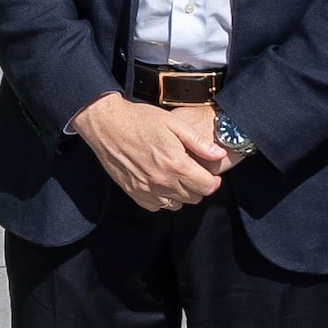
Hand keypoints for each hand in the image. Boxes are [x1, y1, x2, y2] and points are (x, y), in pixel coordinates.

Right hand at [69, 94, 233, 215]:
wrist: (106, 125)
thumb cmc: (141, 120)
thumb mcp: (174, 124)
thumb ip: (199, 142)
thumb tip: (220, 155)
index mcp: (177, 165)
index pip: (207, 187)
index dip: (213, 181)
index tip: (210, 173)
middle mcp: (163, 182)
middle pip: (194, 198)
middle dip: (199, 186)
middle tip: (193, 172)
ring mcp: (147, 190)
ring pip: (177, 205)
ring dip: (182, 194)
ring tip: (176, 176)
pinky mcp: (133, 192)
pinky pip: (157, 206)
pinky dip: (163, 199)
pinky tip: (160, 182)